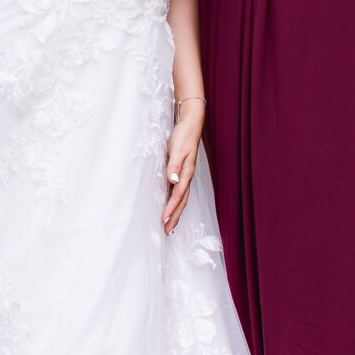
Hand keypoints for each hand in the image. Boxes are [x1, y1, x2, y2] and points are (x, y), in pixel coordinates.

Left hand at [161, 99, 203, 232]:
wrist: (190, 123)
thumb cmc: (184, 135)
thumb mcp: (177, 149)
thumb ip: (174, 166)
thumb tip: (173, 181)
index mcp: (187, 173)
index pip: (178, 195)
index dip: (171, 208)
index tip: (164, 220)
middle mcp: (187, 176)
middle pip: (182, 201)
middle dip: (175, 217)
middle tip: (167, 231)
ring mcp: (185, 174)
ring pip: (181, 198)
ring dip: (176, 212)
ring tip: (169, 224)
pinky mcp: (181, 171)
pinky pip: (178, 191)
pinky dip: (175, 201)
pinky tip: (170, 205)